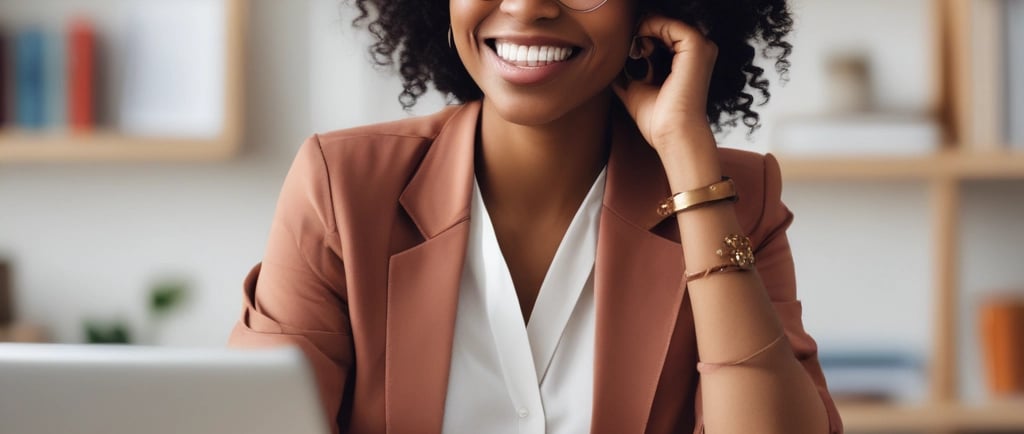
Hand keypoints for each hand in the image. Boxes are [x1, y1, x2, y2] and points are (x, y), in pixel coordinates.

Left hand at [613, 15, 718, 155]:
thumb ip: (627, 71)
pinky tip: (639, 46)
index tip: (625, 51)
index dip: (640, 35)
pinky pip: (670, 24)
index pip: (661, 34)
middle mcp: (698, 51)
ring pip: (666, 22)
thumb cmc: (658, 119)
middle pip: (663, 25)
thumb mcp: (636, 88)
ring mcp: (701, 47)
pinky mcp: (697, 46)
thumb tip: (610, 59)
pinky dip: (650, 28)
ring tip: (632, 52)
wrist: (671, 135)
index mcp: (688, 59)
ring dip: (643, 30)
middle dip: (640, 31)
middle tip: (627, 50)